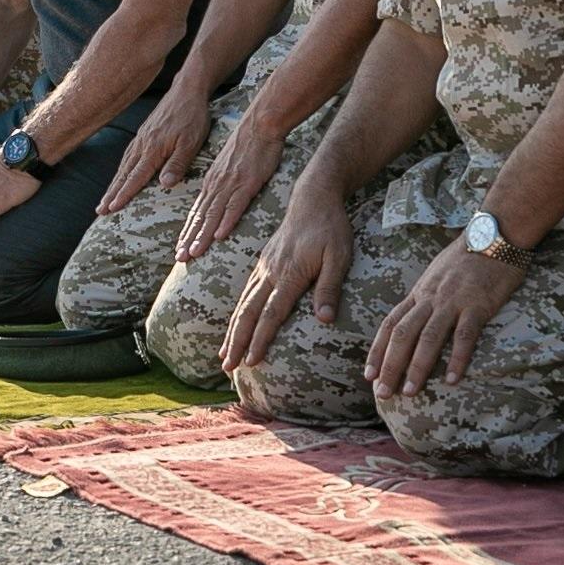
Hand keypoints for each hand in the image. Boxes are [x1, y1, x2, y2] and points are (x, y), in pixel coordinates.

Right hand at [98, 89, 209, 216]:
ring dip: (113, 184)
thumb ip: (177, 163)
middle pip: (123, 174)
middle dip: (111, 193)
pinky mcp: (143, 134)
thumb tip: (165, 184)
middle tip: (100, 210)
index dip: (124, 194)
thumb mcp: (191, 142)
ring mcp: (141, 139)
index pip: (135, 177)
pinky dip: (121, 170)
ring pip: (123, 166)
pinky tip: (120, 175)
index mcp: (153, 149)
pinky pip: (127, 156)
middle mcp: (142, 145)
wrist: (186, 92)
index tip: (112, 208)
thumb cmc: (192, 117)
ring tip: (106, 199)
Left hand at [182, 109, 287, 260]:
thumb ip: (221, 184)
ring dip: (203, 236)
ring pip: (213, 214)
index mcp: (211, 182)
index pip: (196, 212)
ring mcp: (230, 184)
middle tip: (180, 259)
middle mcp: (216, 185)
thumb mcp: (227, 167)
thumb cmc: (246, 146)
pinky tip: (220, 235)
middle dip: (189, 239)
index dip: (187, 231)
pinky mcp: (247, 183)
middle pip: (200, 217)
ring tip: (194, 253)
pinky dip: (226, 221)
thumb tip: (216, 200)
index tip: (180, 248)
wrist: (259, 126)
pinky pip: (235, 205)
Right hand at [220, 183, 353, 371]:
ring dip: (232, 330)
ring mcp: (264, 267)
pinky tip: (236, 323)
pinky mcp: (264, 262)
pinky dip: (238, 312)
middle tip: (227, 366)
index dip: (260, 340)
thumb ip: (328, 289)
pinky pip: (246, 292)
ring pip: (243, 304)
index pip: (271, 314)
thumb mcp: (338, 258)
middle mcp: (270, 273)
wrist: (313, 198)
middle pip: (248, 313)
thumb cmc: (331, 229)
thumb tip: (324, 320)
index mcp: (289, 275)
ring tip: (224, 353)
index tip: (250, 361)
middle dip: (236, 342)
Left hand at [366, 237, 526, 397]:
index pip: (390, 325)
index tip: (368, 375)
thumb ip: (423, 300)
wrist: (493, 238)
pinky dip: (457, 358)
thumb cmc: (464, 260)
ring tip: (409, 391)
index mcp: (418, 294)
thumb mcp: (434, 277)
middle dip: (390, 365)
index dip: (377, 351)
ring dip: (417, 366)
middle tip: (382, 393)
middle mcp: (429, 299)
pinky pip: (465, 335)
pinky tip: (453, 379)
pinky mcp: (478, 305)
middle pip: (402, 335)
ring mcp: (452, 302)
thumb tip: (411, 324)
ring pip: (428, 337)